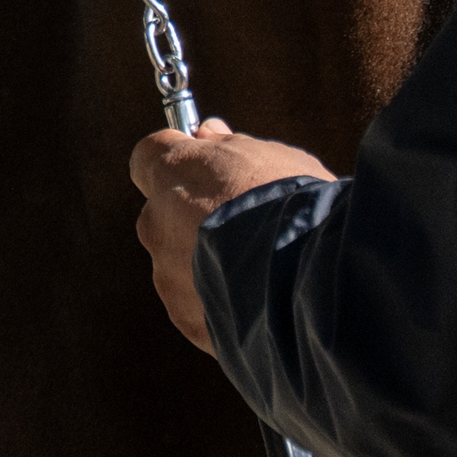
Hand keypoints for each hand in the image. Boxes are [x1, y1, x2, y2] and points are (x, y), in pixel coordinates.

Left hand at [129, 119, 335, 351]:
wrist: (308, 281)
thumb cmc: (291, 206)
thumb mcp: (270, 155)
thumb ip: (229, 146)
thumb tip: (208, 136)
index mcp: (172, 173)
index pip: (148, 156)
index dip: (177, 160)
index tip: (203, 165)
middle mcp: (157, 222)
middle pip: (163, 213)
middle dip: (191, 216)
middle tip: (240, 222)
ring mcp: (167, 276)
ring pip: (179, 263)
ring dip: (206, 263)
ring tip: (257, 268)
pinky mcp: (185, 320)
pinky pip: (197, 304)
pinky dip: (218, 302)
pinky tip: (257, 299)